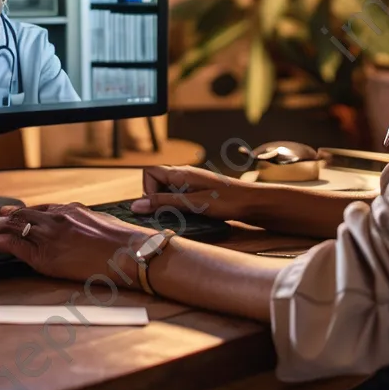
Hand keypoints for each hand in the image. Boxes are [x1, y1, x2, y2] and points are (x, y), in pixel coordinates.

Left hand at [0, 203, 156, 284]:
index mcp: (70, 209)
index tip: (2, 211)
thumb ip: (81, 224)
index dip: (15, 210)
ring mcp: (50, 234)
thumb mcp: (100, 225)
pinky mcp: (46, 254)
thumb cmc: (121, 242)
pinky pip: (14, 244)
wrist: (129, 252)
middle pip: (18, 213)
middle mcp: (57, 217)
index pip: (35, 209)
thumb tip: (74, 231)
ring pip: (11, 225)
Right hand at [131, 165, 260, 224]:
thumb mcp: (192, 204)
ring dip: (167, 205)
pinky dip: (177, 207)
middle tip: (170, 215)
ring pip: (167, 191)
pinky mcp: (198, 191)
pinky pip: (178, 196)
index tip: (157, 207)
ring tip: (182, 217)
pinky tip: (189, 216)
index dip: (147, 190)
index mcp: (180, 173)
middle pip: (156, 183)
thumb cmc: (226, 201)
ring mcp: (191, 182)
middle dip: (156, 200)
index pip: (149, 172)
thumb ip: (164, 203)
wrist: (252, 202)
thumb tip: (136, 205)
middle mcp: (183, 175)